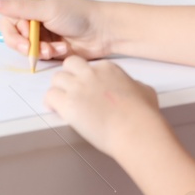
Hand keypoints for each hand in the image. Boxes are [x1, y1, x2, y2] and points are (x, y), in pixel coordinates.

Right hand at [0, 0, 114, 61]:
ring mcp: (39, 31)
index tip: (26, 33)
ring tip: (54, 48)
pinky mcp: (47, 46)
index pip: (8, 14)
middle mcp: (33, 14)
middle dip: (24, 43)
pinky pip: (36, 54)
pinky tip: (60, 50)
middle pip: (12, 32)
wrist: (103, 33)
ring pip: (23, 46)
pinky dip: (47, 54)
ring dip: (37, 49)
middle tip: (34, 48)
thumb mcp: (49, 9)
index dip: (14, 27)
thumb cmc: (80, 15)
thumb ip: (20, 8)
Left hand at [43, 56, 162, 157]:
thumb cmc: (142, 115)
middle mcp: (91, 74)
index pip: (90, 65)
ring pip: (56, 78)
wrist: (134, 130)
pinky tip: (56, 110)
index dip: (87, 77)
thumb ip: (134, 85)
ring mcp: (78, 87)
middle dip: (69, 75)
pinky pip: (49, 96)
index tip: (88, 87)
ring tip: (61, 102)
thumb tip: (133, 88)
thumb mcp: (145, 91)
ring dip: (58, 89)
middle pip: (70, 65)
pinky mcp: (68, 104)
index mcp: (108, 69)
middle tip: (71, 90)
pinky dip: (50, 103)